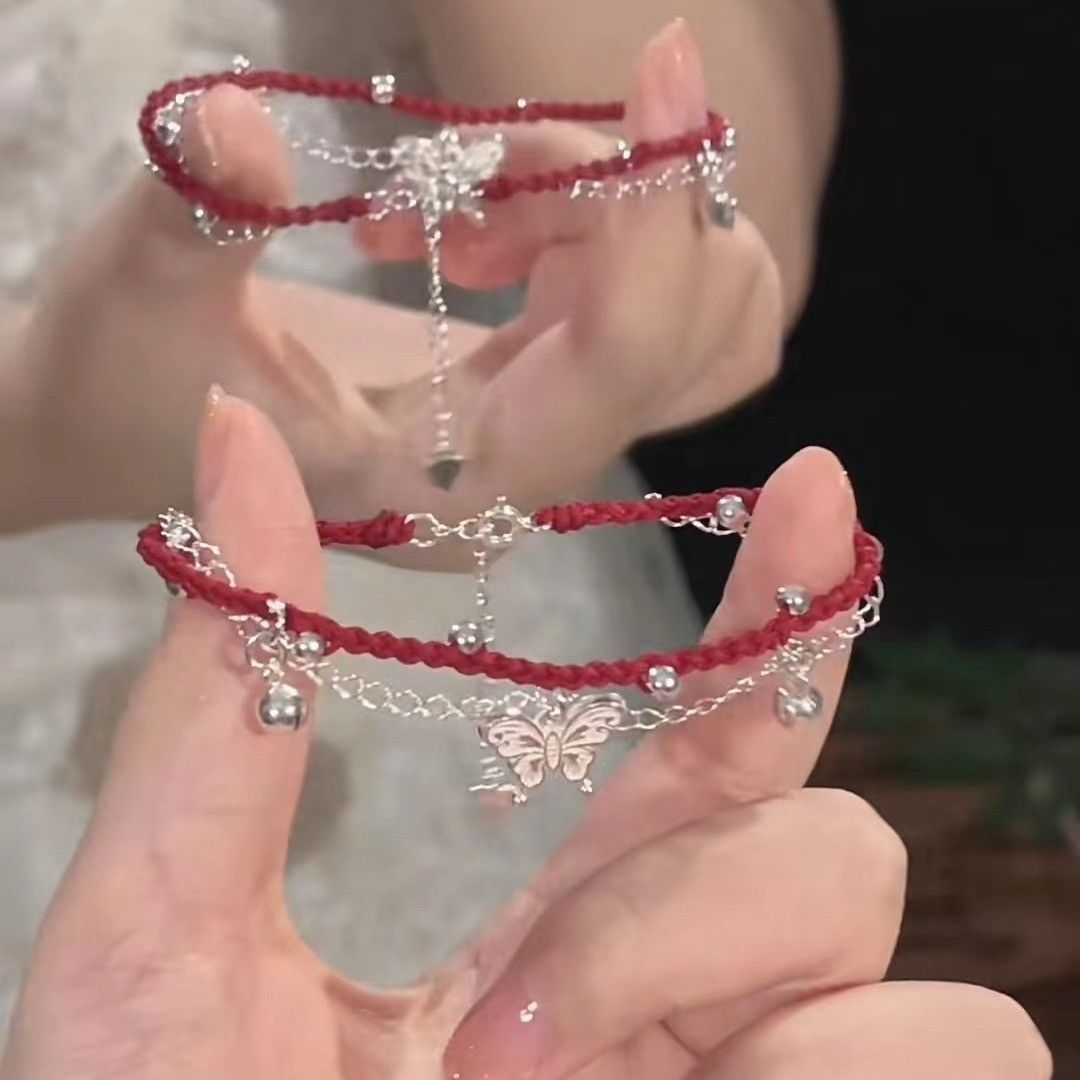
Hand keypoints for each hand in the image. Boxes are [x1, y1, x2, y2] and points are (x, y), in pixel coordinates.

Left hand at [1, 392, 1049, 1079]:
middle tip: (508, 1035)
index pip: (721, 740)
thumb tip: (236, 435)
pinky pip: (960, 1070)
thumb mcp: (163, 918)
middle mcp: (686, 1006)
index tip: (816, 490)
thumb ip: (230, 679)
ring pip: (921, 993)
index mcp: (558, 919)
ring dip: (755, 1028)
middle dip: (687, 916)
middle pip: (833, 850)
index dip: (784, 611)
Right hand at [3, 21, 779, 534]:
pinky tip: (473, 221)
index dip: (653, 216)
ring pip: (685, 314)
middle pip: (697, 342)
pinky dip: (581, 223)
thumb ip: (199, 217)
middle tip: (486, 155)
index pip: (618, 365)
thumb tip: (238, 124)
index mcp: (448, 489)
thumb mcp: (143, 292)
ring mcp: (540, 434)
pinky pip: (630, 294)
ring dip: (601, 210)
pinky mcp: (537, 386)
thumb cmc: (127, 377)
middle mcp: (523, 474)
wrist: (130, 417)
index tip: (661, 60)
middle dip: (623, 205)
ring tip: (460, 194)